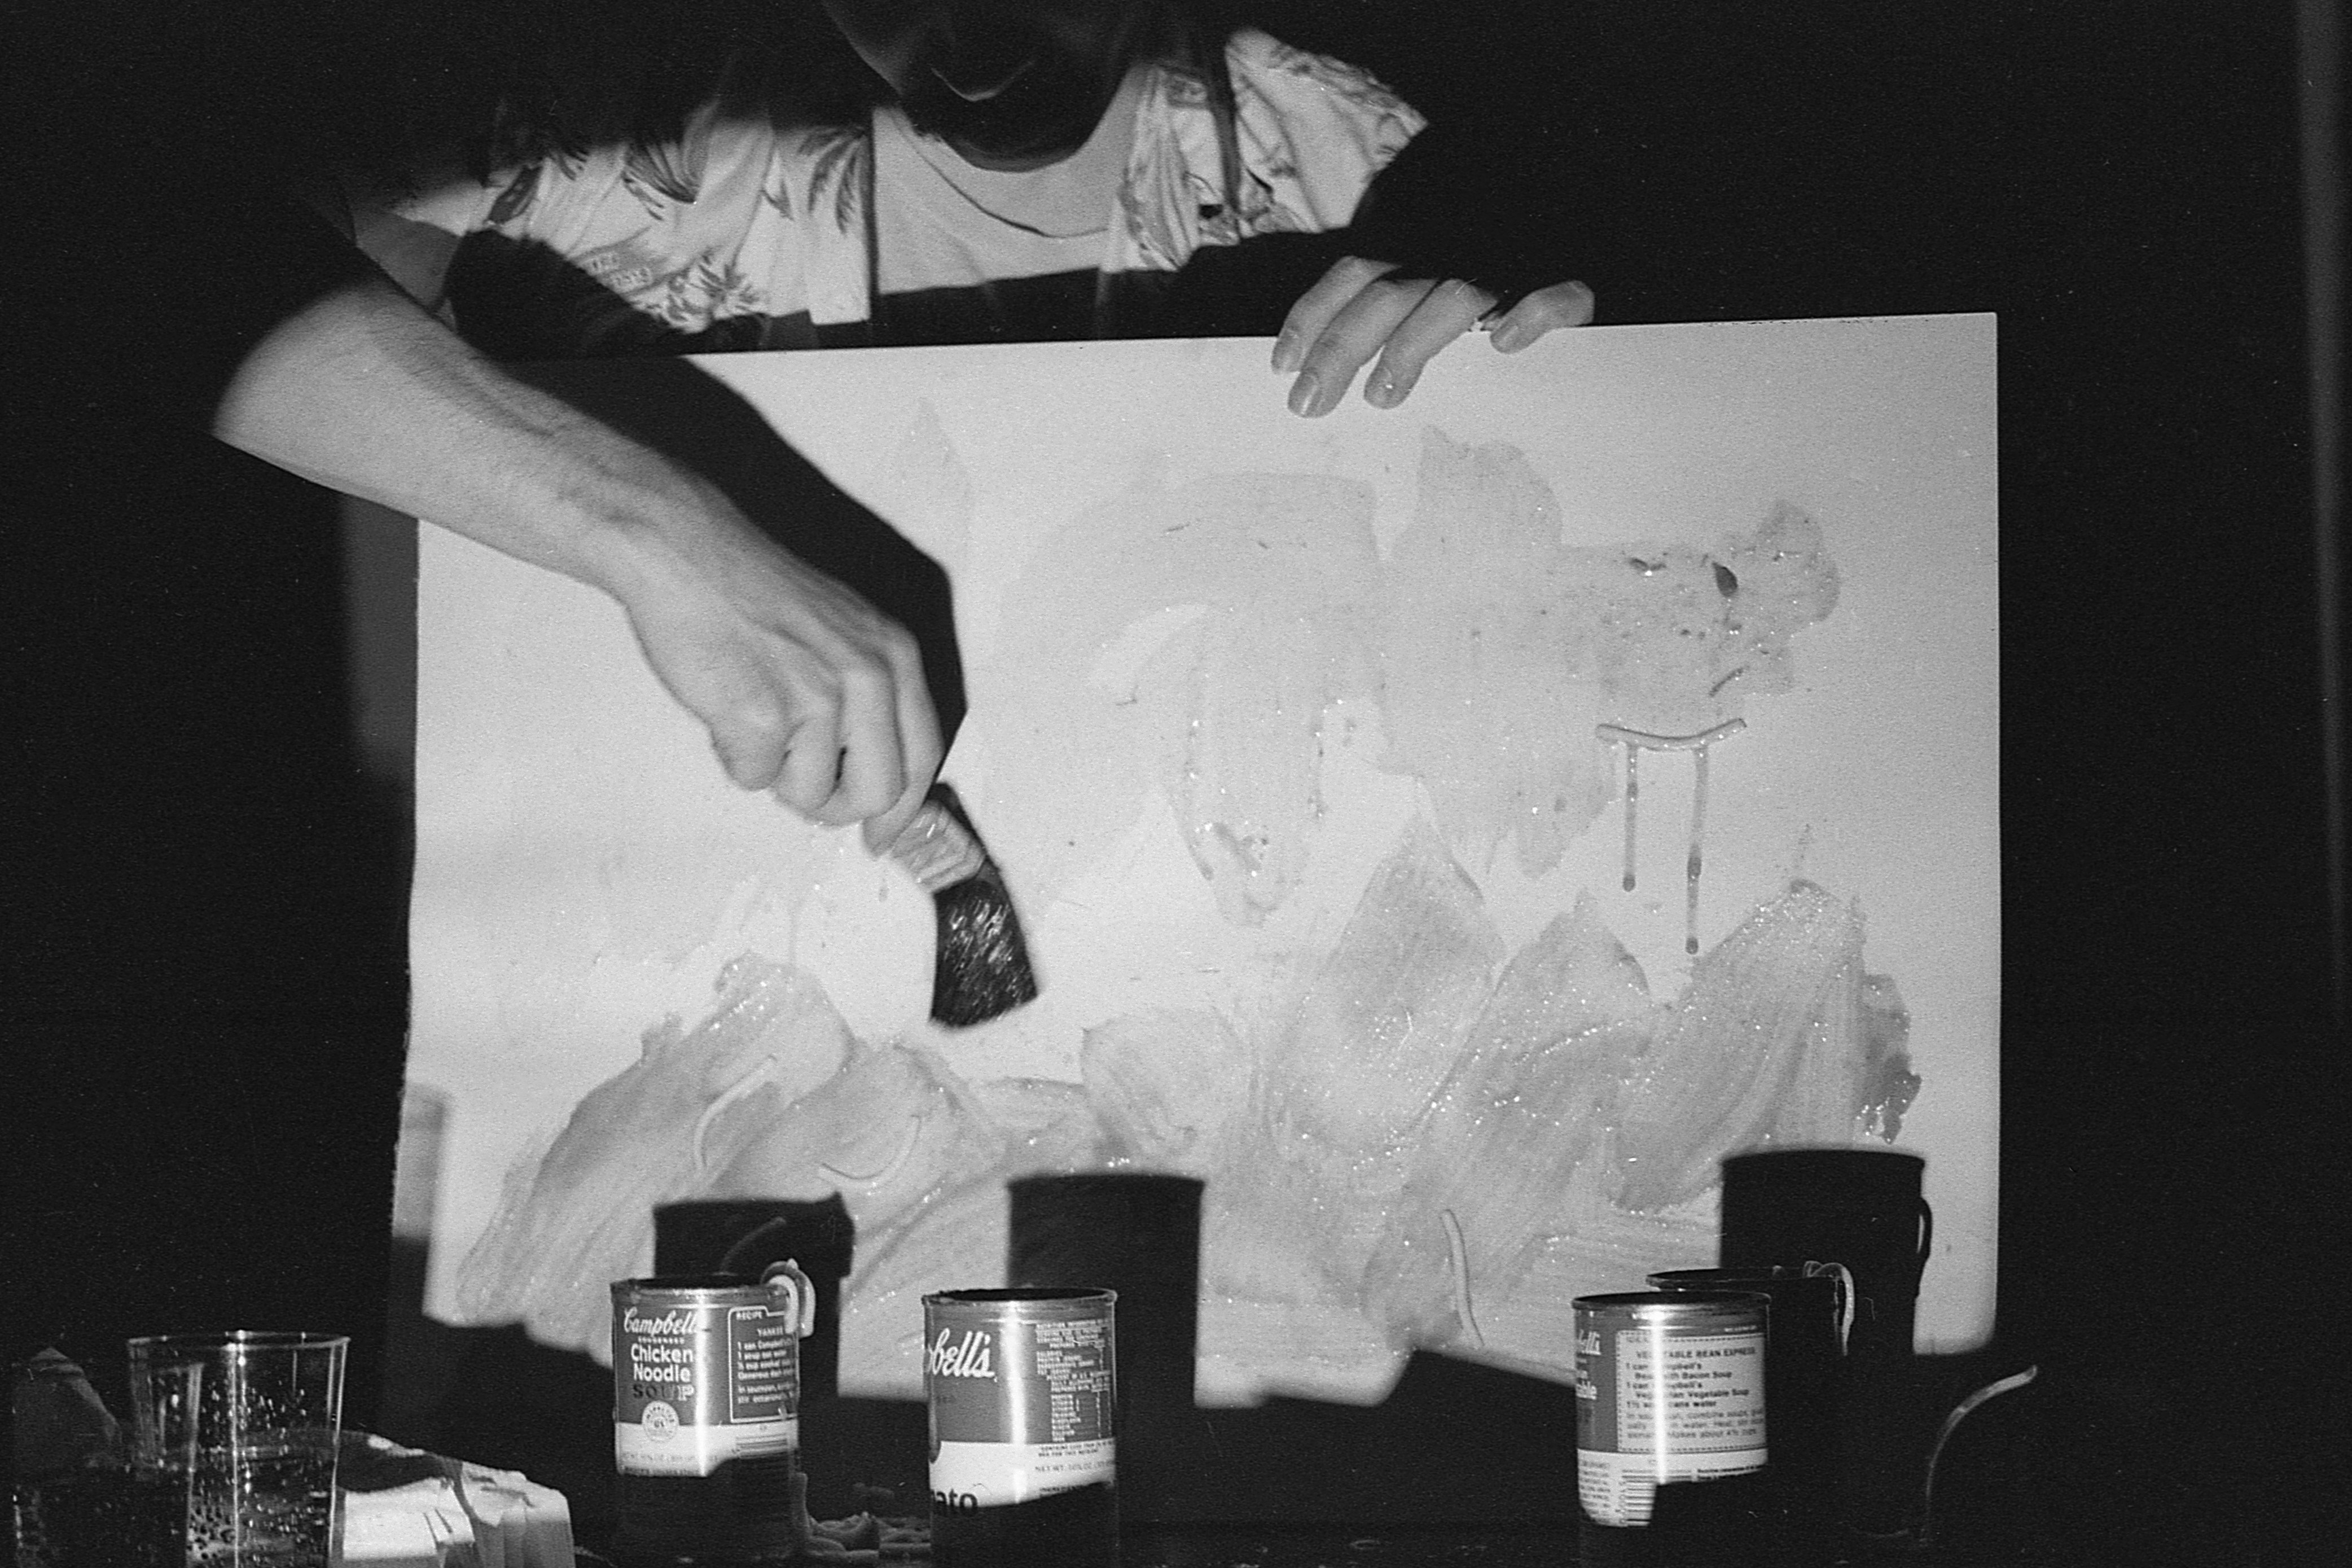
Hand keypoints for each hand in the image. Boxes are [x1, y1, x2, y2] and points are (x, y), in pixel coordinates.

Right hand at [594, 498, 943, 853]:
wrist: (687, 553)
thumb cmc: (755, 593)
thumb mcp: (845, 632)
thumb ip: (871, 698)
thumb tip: (874, 776)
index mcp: (895, 657)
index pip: (924, 758)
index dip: (903, 810)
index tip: (882, 837)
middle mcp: (869, 679)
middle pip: (879, 793)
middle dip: (837, 805)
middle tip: (801, 785)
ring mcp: (818, 700)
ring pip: (812, 795)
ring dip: (776, 772)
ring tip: (753, 715)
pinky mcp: (763, 718)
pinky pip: (756, 780)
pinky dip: (734, 757)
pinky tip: (724, 707)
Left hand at [1272, 256, 1596, 416]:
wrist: (1603, 252)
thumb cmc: (1502, 305)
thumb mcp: (1435, 307)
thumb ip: (1393, 326)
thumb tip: (1322, 376)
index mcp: (1421, 258)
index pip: (1352, 275)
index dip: (1312, 315)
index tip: (1280, 366)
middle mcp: (1457, 256)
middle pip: (1386, 292)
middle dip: (1340, 347)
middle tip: (1308, 403)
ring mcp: (1512, 269)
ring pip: (1452, 295)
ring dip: (1411, 345)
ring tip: (1382, 397)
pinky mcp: (1571, 285)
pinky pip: (1555, 294)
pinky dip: (1529, 315)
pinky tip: (1505, 347)